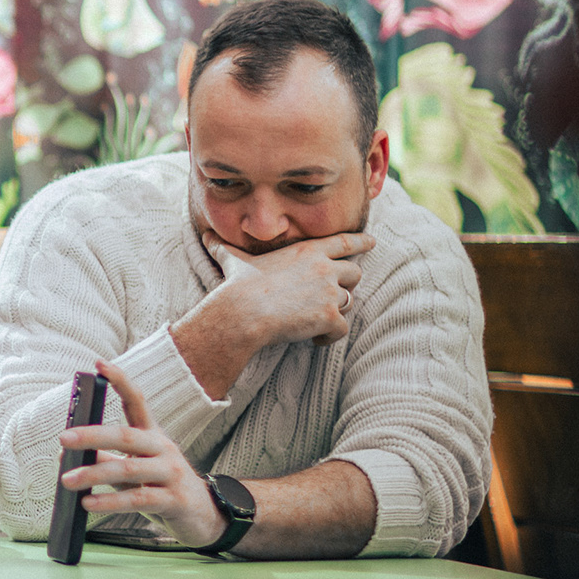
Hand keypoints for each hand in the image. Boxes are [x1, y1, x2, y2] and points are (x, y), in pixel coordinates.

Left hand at [58, 360, 228, 549]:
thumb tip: (66, 454)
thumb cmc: (160, 486)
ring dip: (93, 474)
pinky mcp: (174, 500)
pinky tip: (88, 503)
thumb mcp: (132, 469)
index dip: (120, 380)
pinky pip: (138, 498)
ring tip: (67, 480)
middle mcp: (163, 449)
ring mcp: (171, 473)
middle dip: (92, 435)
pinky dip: (110, 501)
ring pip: (128, 468)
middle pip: (126, 435)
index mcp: (152, 435)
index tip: (99, 363)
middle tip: (63, 438)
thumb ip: (105, 459)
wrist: (202, 514)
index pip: (137, 401)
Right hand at [202, 230, 372, 349]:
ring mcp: (329, 292)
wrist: (242, 312)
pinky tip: (313, 340)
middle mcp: (324, 268)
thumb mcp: (233, 261)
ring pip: (349, 302)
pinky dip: (329, 336)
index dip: (360, 241)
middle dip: (346, 284)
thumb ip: (225, 248)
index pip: (342, 241)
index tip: (372, 241)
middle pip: (354, 273)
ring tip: (315, 322)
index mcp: (307, 251)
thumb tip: (206, 238)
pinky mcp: (329, 316)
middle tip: (329, 298)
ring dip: (336, 312)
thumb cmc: (238, 286)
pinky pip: (341, 328)